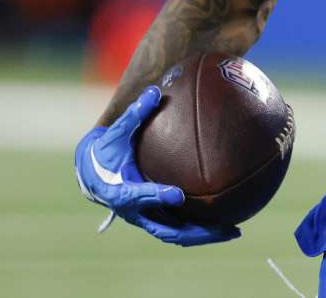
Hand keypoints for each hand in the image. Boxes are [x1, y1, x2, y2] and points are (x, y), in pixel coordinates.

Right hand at [74, 85, 240, 245]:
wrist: (92, 174)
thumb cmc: (106, 151)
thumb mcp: (116, 134)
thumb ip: (134, 115)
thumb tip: (155, 91)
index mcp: (121, 191)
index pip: (139, 196)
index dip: (156, 196)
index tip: (178, 194)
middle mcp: (135, 212)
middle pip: (166, 229)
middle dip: (195, 231)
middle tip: (223, 226)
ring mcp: (146, 219)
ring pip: (176, 234)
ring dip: (204, 235)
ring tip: (234, 231)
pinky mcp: (155, 219)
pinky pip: (180, 227)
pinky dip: (201, 227)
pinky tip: (227, 220)